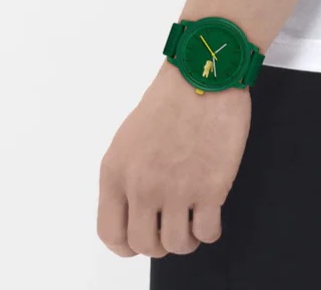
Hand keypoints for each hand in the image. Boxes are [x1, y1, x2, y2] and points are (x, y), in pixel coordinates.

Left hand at [97, 61, 250, 257]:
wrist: (202, 77)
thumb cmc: (170, 99)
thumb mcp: (129, 136)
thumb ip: (127, 174)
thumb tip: (135, 206)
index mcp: (116, 171)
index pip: (110, 232)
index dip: (126, 244)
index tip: (140, 240)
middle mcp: (142, 186)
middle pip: (145, 245)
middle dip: (159, 242)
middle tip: (171, 226)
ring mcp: (176, 189)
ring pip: (177, 245)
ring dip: (186, 238)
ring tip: (192, 220)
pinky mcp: (210, 188)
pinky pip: (207, 233)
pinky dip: (209, 230)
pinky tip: (210, 213)